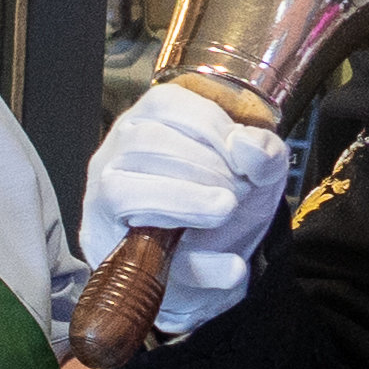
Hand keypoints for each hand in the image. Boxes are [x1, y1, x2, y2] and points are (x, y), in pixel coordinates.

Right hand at [77, 83, 296, 333]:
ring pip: (126, 189)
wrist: (212, 265)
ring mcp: (102, 196)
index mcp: (148, 121)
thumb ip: (266, 154)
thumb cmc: (224, 206)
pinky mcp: (104, 240)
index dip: (210, 127)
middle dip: (203, 166)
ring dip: (187, 198)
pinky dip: (191, 253)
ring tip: (224, 210)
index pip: (166, 103)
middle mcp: (114, 152)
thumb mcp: (259, 174)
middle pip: (145, 141)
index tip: (241, 159)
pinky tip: (227, 261)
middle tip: (236, 191)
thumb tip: (245, 145)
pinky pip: (137, 242)